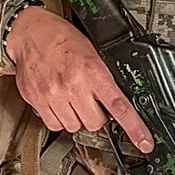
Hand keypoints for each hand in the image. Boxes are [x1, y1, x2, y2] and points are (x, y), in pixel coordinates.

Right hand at [5, 7, 153, 151]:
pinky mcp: (37, 101)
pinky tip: (58, 102)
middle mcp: (72, 85)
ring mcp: (53, 95)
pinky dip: (58, 118)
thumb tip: (118, 102)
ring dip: (76, 117)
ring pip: (74, 126)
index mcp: (92, 71)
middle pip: (95, 123)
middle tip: (90, 100)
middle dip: (96, 115)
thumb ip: (103, 77)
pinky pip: (54, 125)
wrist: (30, 32)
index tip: (144, 142)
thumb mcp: (92, 51)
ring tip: (71, 97)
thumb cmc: (61, 38)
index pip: (119, 106)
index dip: (134, 128)